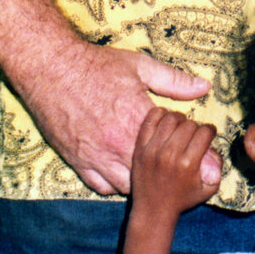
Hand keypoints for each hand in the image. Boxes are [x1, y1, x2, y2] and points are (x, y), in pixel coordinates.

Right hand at [24, 41, 218, 196]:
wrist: (51, 69)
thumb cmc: (96, 66)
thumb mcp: (140, 66)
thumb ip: (173, 81)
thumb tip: (203, 88)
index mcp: (137, 119)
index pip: (172, 145)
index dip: (184, 148)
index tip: (190, 147)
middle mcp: (118, 143)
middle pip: (152, 172)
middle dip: (165, 169)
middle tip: (172, 163)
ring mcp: (96, 155)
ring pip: (127, 185)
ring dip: (140, 180)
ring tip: (148, 169)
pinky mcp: (77, 161)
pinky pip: (100, 187)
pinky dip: (113, 185)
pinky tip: (121, 172)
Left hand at [130, 107, 220, 223]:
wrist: (153, 211)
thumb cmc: (182, 199)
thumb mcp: (208, 189)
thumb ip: (218, 169)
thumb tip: (216, 148)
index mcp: (188, 163)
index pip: (204, 132)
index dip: (210, 130)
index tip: (208, 134)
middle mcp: (170, 154)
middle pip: (189, 124)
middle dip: (196, 127)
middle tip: (194, 134)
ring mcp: (153, 150)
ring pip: (171, 118)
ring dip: (180, 119)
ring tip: (180, 127)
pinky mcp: (140, 148)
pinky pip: (151, 120)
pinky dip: (160, 114)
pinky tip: (166, 121)